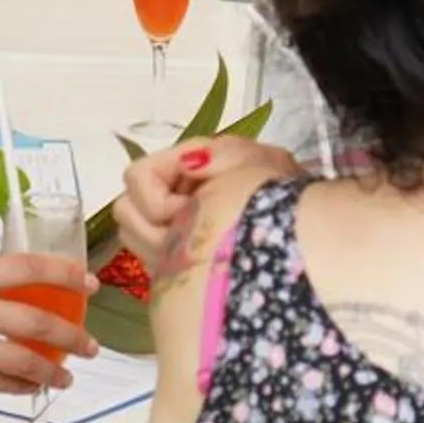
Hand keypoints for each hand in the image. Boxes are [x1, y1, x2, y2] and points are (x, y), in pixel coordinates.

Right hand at [0, 255, 99, 400]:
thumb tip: (20, 299)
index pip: (27, 267)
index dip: (65, 273)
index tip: (89, 282)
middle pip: (37, 321)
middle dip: (72, 336)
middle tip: (90, 345)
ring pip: (24, 361)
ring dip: (53, 371)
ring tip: (67, 376)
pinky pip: (1, 384)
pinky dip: (23, 387)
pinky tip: (34, 387)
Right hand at [117, 136, 300, 277]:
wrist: (296, 218)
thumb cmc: (274, 186)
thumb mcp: (256, 161)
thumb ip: (221, 157)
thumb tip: (188, 161)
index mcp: (180, 163)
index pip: (137, 177)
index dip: (156, 200)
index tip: (192, 211)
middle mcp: (164, 192)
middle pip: (126, 212)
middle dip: (155, 231)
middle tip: (194, 236)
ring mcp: (165, 224)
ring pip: (134, 240)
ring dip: (161, 249)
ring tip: (198, 251)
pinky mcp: (173, 252)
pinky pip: (152, 262)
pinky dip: (170, 265)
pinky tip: (198, 264)